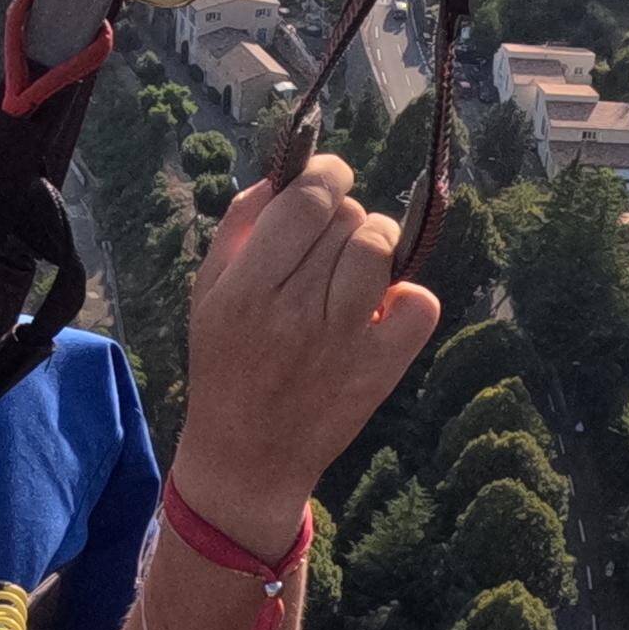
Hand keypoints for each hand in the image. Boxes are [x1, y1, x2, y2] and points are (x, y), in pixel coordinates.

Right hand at [171, 156, 436, 547]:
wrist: (247, 456)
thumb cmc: (226, 363)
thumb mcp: (208, 291)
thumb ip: (239, 225)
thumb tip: (284, 173)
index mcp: (247, 287)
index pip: (307, 200)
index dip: (327, 173)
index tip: (330, 177)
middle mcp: (294, 310)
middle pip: (347, 219)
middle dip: (344, 216)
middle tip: (329, 244)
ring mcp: (342, 341)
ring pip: (382, 250)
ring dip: (377, 244)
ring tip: (359, 268)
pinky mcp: (378, 369)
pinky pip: (420, 305)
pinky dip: (409, 298)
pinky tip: (382, 309)